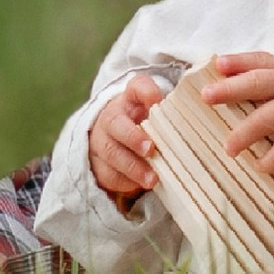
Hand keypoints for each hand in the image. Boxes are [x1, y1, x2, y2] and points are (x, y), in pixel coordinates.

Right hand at [88, 74, 164, 210]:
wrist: (114, 140)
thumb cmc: (142, 126)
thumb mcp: (154, 114)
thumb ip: (166, 110)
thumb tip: (174, 109)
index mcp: (129, 100)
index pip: (136, 87)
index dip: (146, 92)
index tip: (157, 102)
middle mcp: (110, 118)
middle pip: (115, 123)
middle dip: (133, 137)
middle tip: (151, 149)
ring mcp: (101, 141)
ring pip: (110, 152)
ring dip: (132, 166)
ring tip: (152, 179)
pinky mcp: (99, 165)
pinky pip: (108, 174)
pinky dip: (124, 181)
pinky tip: (139, 185)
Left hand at [195, 52, 273, 182]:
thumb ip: (266, 75)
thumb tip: (223, 76)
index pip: (259, 61)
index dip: (238, 61)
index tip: (218, 65)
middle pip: (256, 84)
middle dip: (229, 90)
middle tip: (207, 97)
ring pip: (264, 120)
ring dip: (243, 134)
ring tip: (229, 148)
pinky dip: (270, 160)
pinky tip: (259, 165)